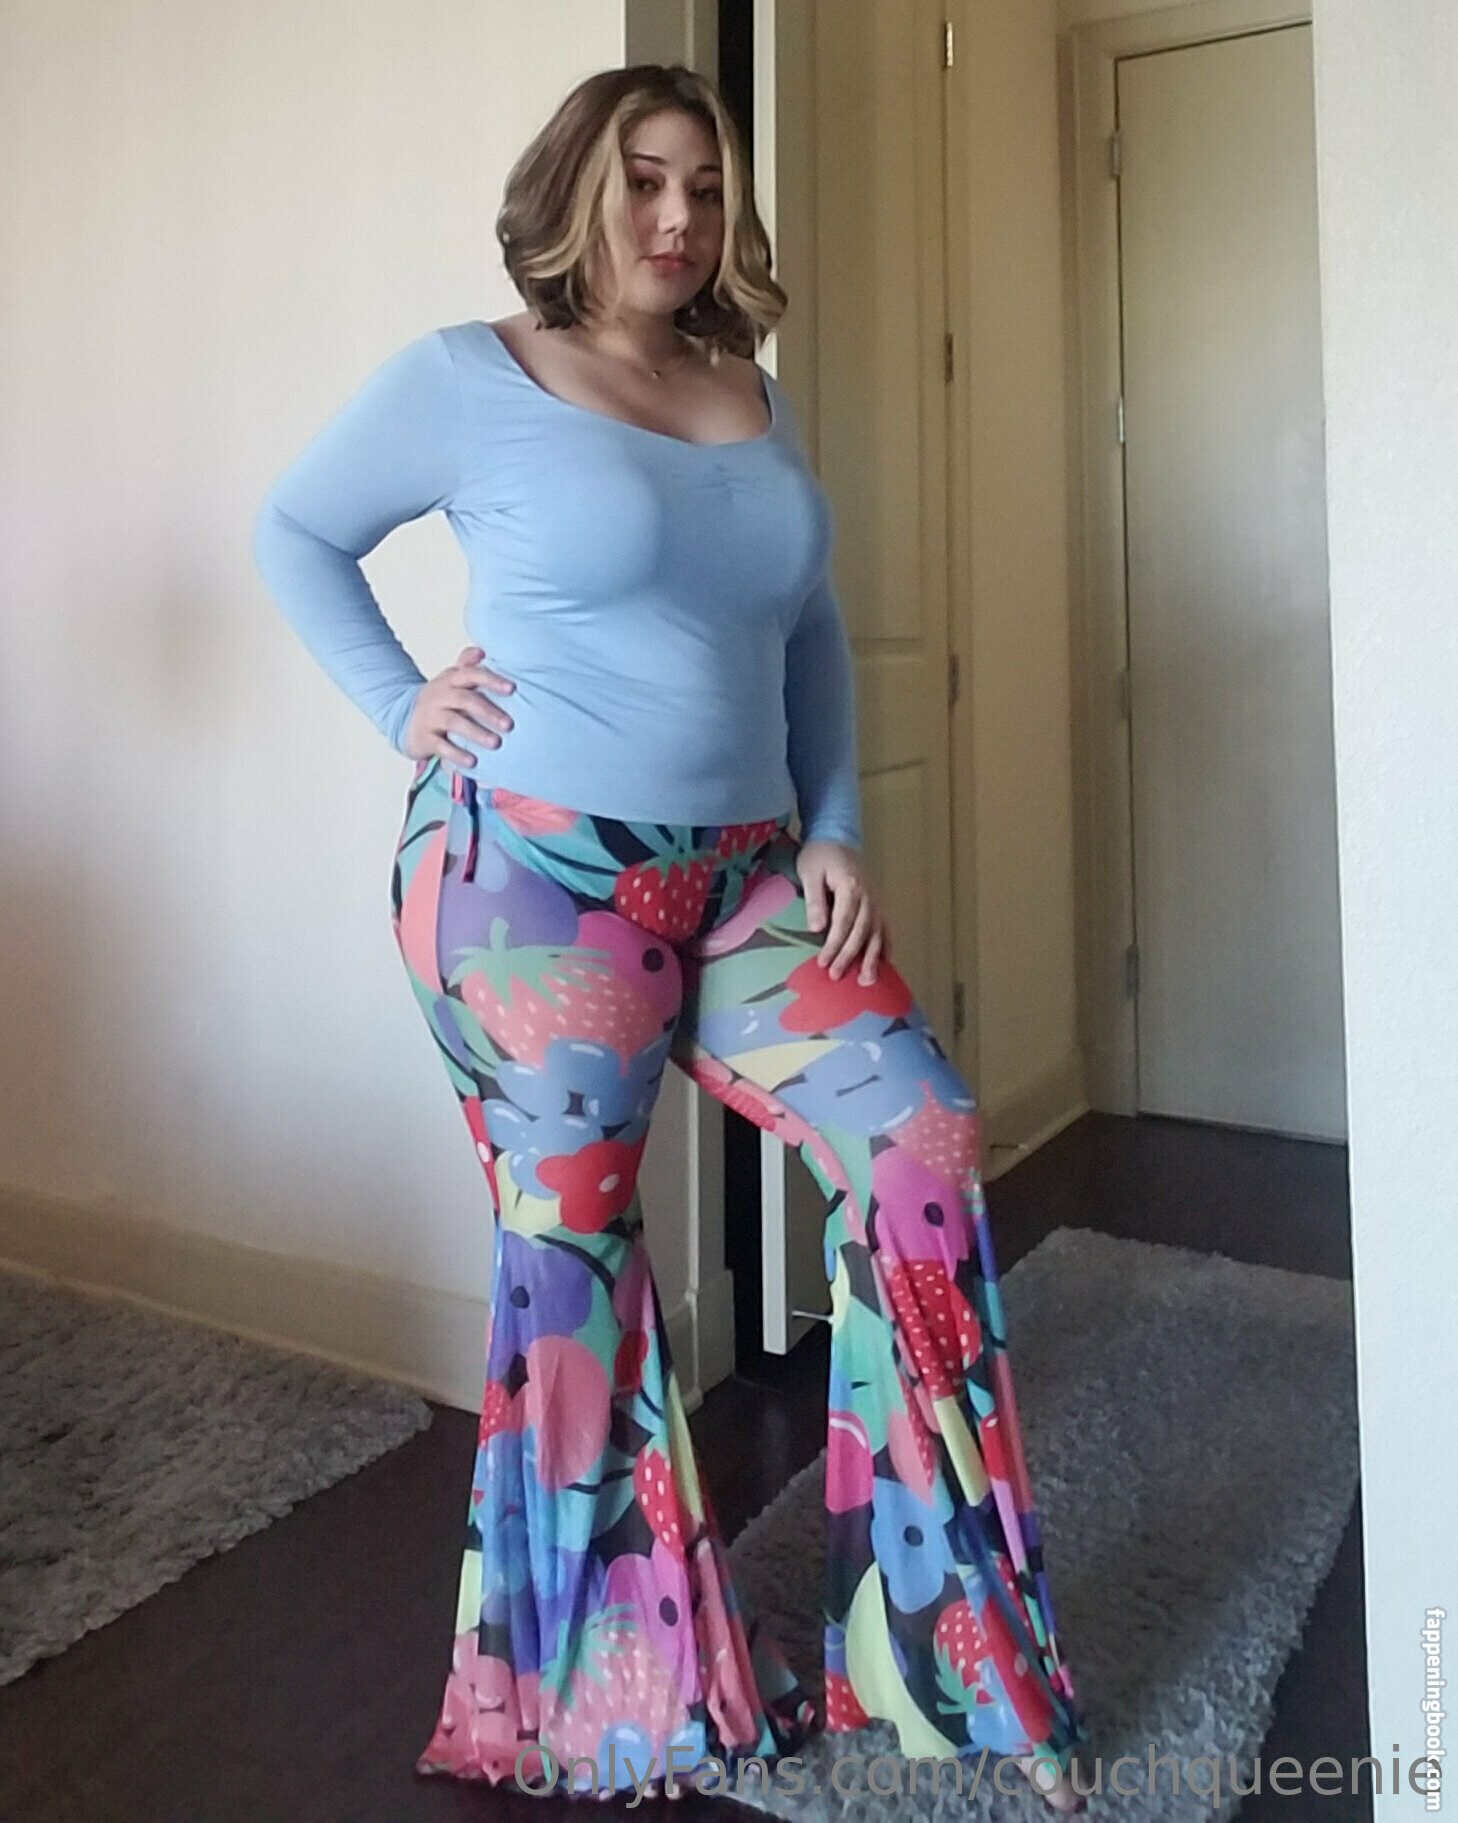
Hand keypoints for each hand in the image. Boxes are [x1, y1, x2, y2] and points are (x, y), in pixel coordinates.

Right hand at [402, 646, 514, 767]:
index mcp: (451, 679)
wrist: (405, 719)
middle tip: (509, 725)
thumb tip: (482, 650)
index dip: (491, 680)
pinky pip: (440, 746)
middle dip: (488, 711)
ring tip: (495, 743)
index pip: (471, 674)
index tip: (512, 689)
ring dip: (476, 733)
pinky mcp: (424, 737)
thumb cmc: (441, 700)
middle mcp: (439, 695)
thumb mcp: (452, 680)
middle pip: (465, 700)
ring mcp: (430, 716)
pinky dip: (456, 754)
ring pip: (453, 722)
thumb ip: (467, 665)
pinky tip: (473, 762)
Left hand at [797, 840, 892, 983]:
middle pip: (861, 931)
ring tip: (867, 981)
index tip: (823, 964)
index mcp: (851, 885)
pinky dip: (886, 947)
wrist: (836, 837)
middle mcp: (868, 895)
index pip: (843, 922)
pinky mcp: (877, 904)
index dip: (834, 945)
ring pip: (877, 933)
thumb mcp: (809, 872)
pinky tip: (885, 964)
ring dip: (873, 958)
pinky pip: (885, 928)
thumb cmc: (819, 856)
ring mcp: (876, 900)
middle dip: (850, 956)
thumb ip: (814, 900)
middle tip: (837, 976)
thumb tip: (817, 929)